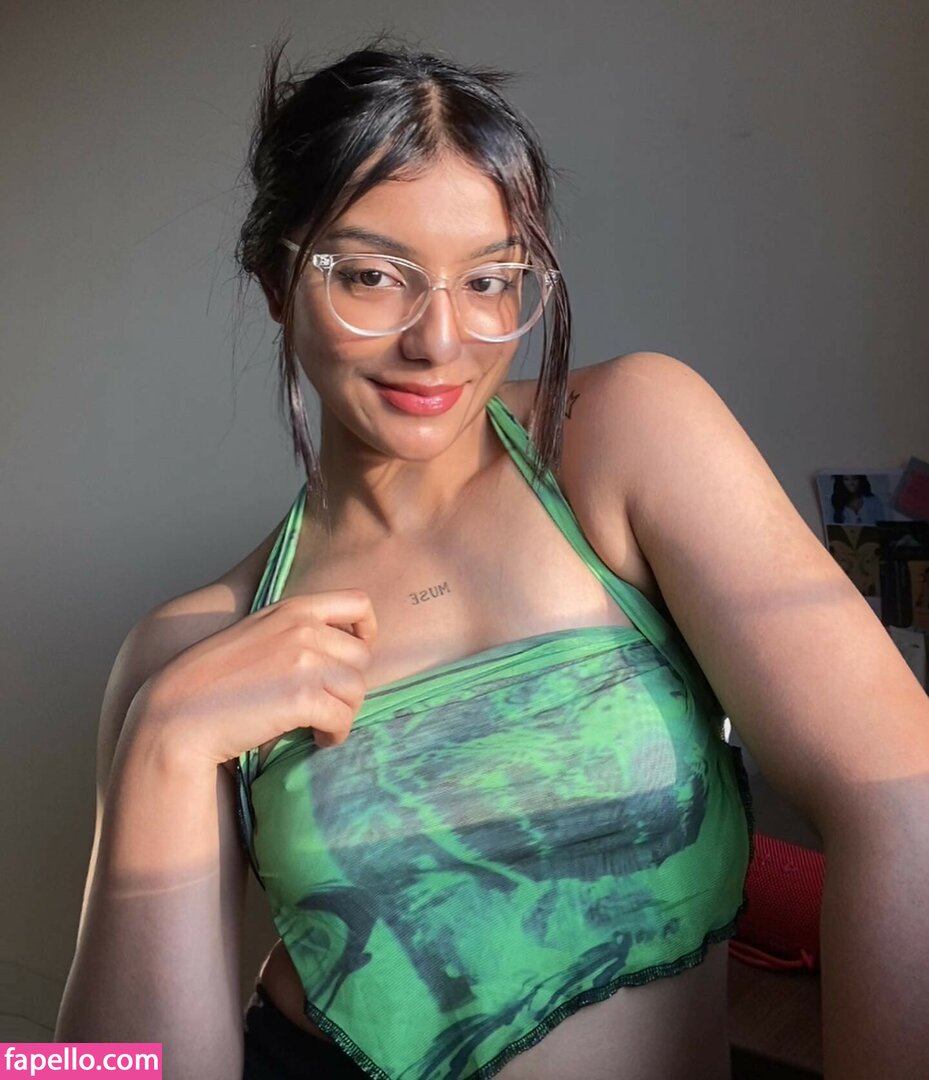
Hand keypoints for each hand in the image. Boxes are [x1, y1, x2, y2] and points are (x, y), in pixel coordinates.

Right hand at [144, 590, 376, 764]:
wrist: (176, 714)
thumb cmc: (213, 682)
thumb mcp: (256, 635)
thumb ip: (295, 633)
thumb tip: (340, 654)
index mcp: (292, 608)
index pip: (359, 602)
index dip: (367, 631)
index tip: (353, 656)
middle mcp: (303, 629)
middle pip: (362, 657)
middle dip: (350, 684)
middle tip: (327, 704)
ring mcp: (304, 662)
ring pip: (357, 690)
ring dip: (344, 713)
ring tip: (320, 725)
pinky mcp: (302, 699)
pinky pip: (343, 719)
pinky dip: (334, 734)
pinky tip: (316, 739)